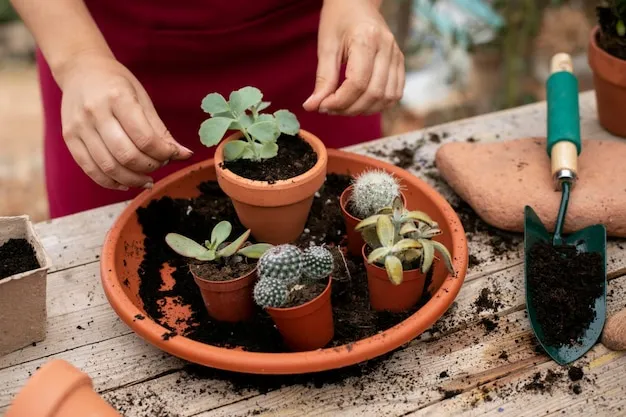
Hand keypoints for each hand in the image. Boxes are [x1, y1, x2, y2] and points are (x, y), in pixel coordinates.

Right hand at [57, 54, 192, 189]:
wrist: (80, 70)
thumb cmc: (117, 85)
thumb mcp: (142, 99)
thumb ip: (161, 130)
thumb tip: (184, 154)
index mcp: (118, 98)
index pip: (145, 138)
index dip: (164, 153)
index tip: (173, 155)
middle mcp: (95, 112)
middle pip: (127, 155)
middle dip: (150, 167)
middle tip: (160, 165)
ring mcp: (79, 127)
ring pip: (109, 167)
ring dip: (133, 179)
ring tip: (146, 179)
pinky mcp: (69, 139)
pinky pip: (91, 170)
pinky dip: (111, 182)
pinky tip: (126, 182)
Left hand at [303, 0, 404, 115]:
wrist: (357, 2)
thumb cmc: (338, 19)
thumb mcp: (326, 46)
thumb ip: (323, 79)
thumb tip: (312, 106)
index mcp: (367, 39)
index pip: (357, 83)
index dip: (339, 101)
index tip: (321, 106)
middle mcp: (387, 48)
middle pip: (373, 94)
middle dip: (349, 108)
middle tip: (329, 109)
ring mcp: (397, 56)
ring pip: (386, 98)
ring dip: (363, 110)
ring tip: (343, 107)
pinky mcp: (400, 62)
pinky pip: (394, 93)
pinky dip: (378, 104)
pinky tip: (360, 102)